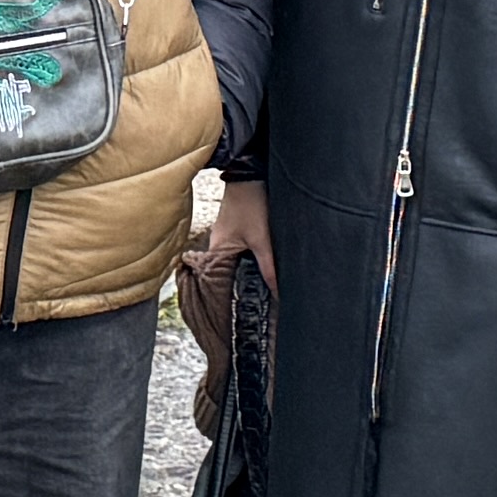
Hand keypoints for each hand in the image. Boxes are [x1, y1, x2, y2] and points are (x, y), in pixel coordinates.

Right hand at [178, 181, 273, 414]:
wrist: (250, 169)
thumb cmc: (252, 199)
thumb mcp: (263, 236)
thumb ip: (270, 266)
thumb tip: (280, 295)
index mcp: (217, 255)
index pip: (219, 291)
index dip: (230, 309)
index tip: (240, 328)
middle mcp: (217, 253)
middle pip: (229, 284)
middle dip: (240, 301)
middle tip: (256, 323)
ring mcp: (226, 245)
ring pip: (237, 273)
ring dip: (248, 286)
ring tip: (263, 307)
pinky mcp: (236, 238)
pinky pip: (243, 261)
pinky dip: (252, 272)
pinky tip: (265, 281)